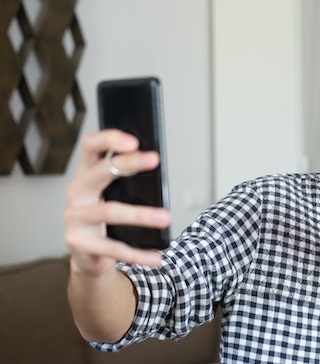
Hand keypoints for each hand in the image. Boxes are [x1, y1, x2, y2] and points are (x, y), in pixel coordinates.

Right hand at [64, 130, 169, 276]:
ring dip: (141, 214)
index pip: (91, 146)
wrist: (90, 255)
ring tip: (166, 217)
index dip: (110, 139)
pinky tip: (155, 257)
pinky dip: (137, 254)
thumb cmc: (107, 216)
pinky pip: (112, 248)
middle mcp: (77, 192)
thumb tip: (157, 165)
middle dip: (128, 163)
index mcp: (86, 174)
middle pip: (100, 172)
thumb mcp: (117, 194)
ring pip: (109, 211)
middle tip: (154, 159)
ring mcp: (74, 218)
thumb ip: (129, 180)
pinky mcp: (78, 243)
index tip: (134, 140)